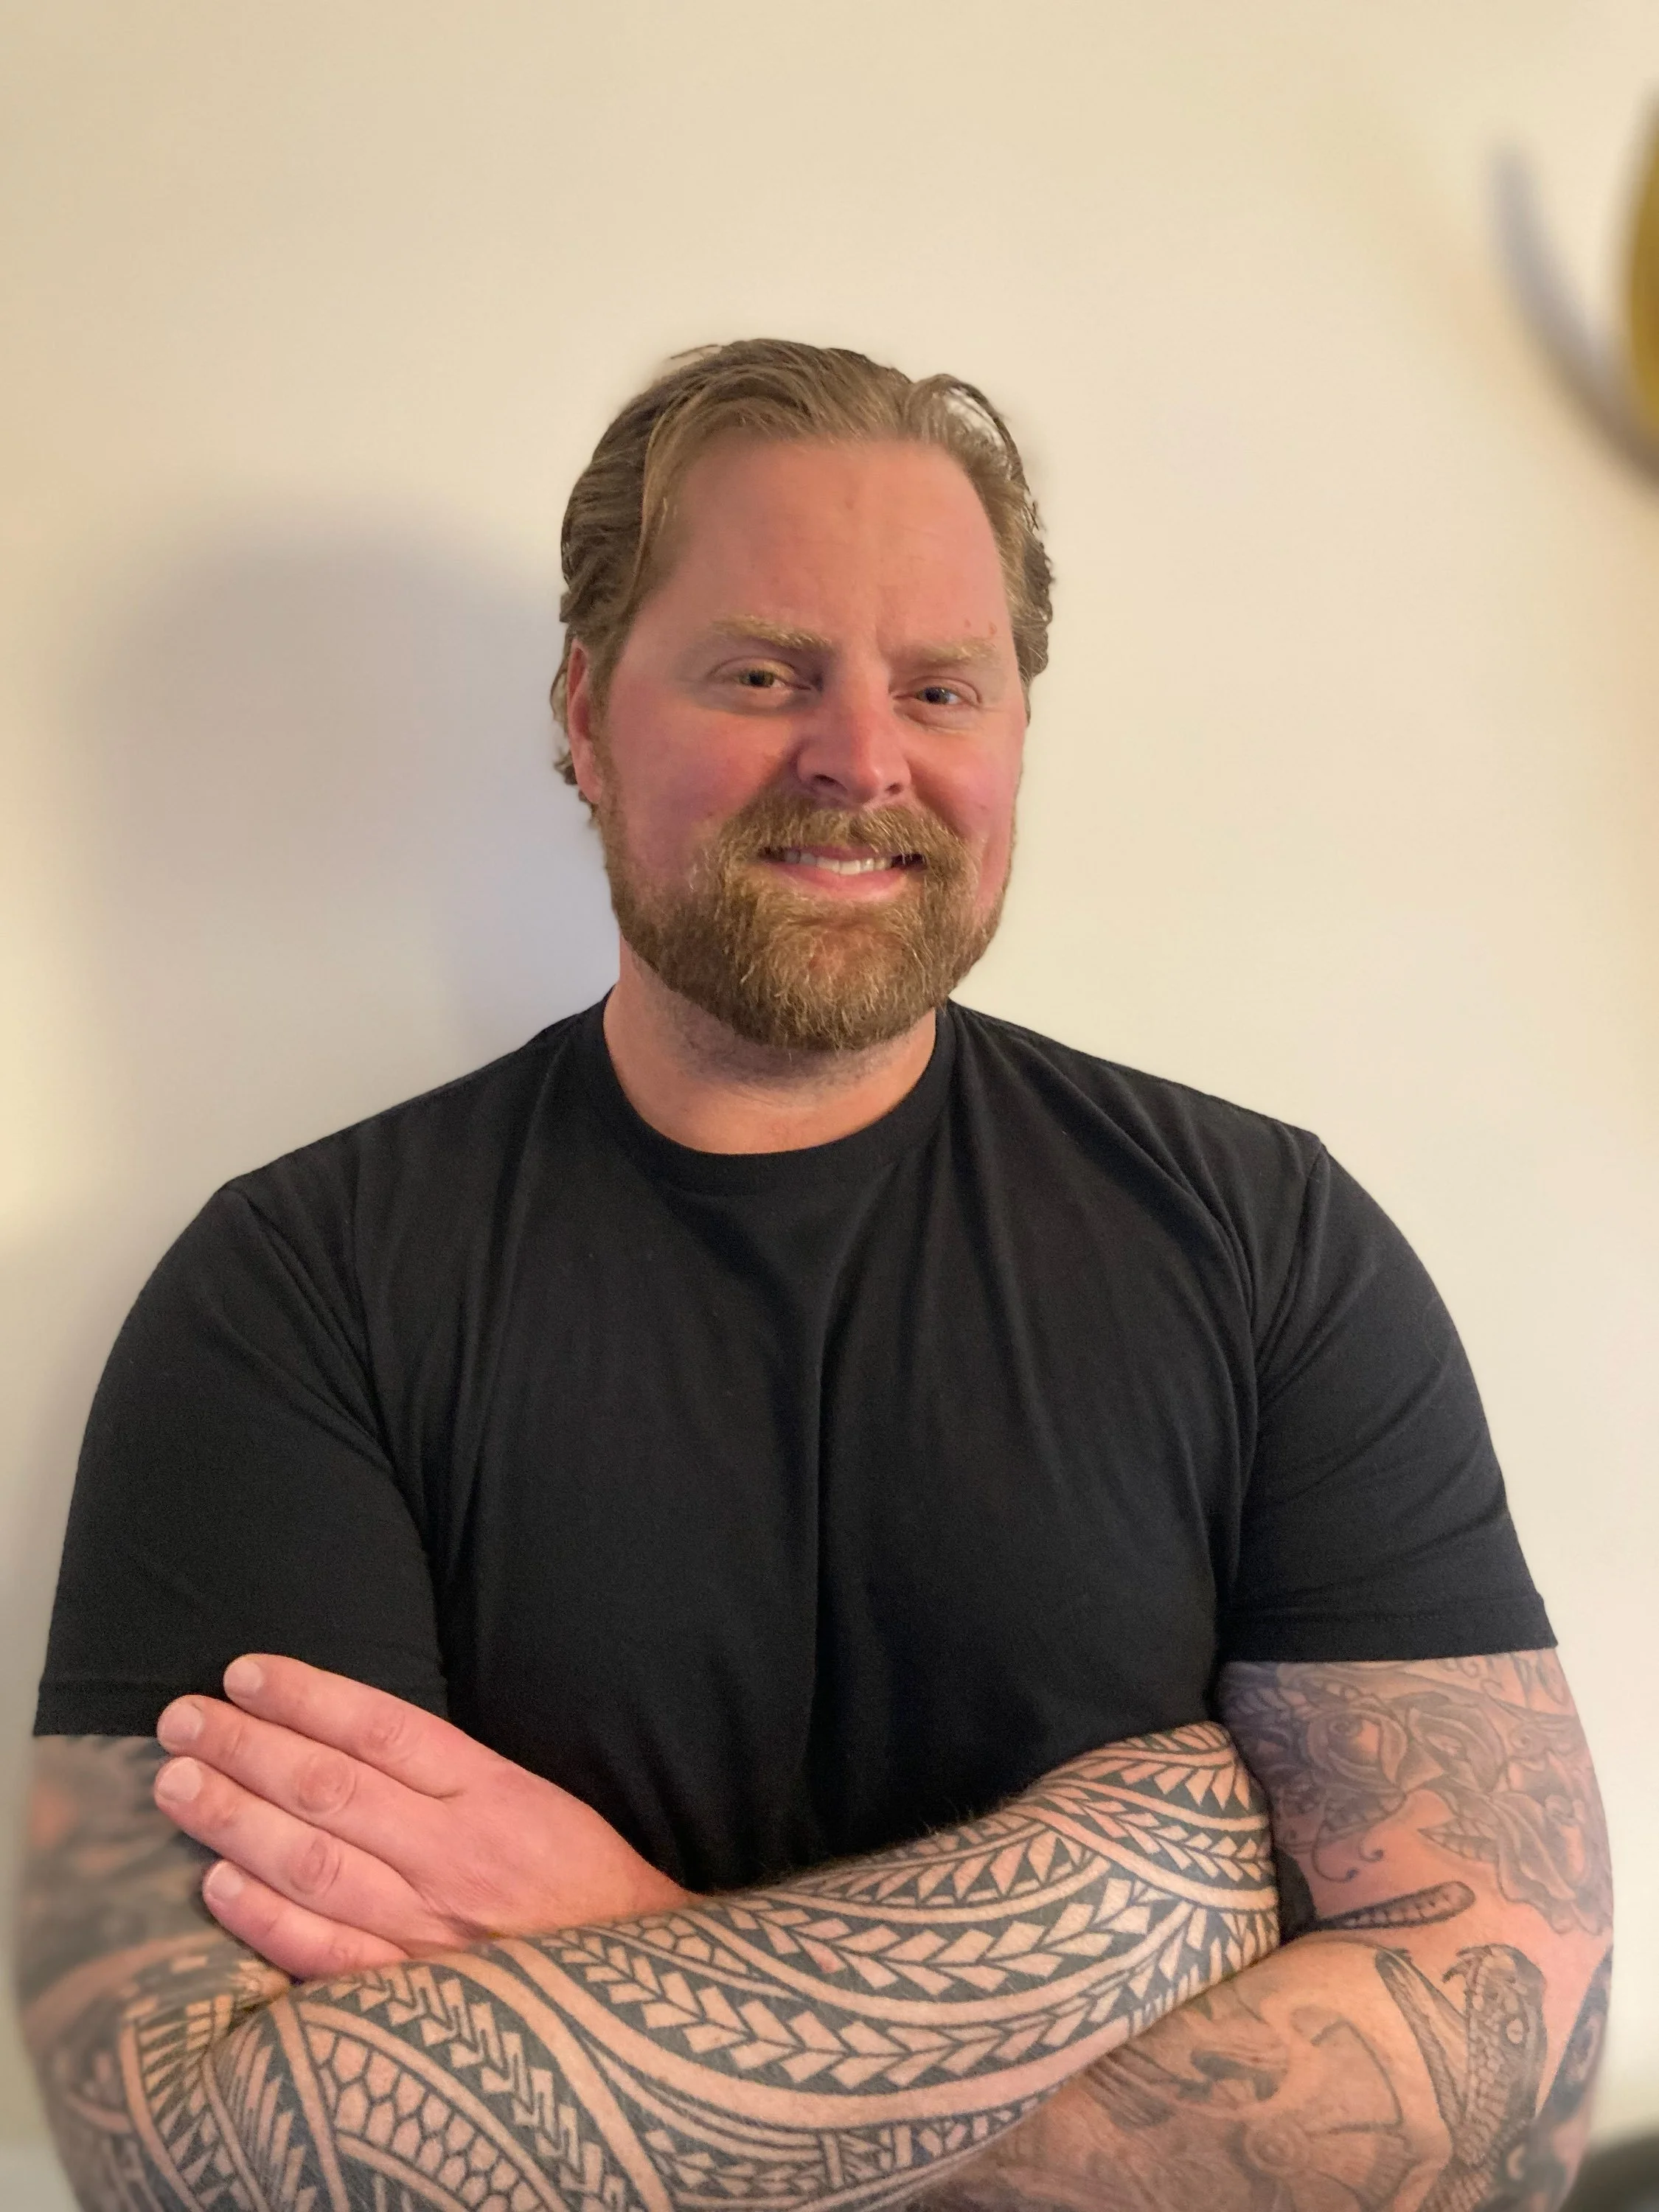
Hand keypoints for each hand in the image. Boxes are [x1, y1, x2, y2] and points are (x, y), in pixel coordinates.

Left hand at [153, 1655, 688, 1979]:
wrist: (641, 1993)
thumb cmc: (578, 1882)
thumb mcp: (532, 1798)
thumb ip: (449, 1772)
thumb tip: (347, 1732)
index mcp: (492, 1794)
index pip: (382, 1729)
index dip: (308, 1696)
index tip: (245, 1673)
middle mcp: (455, 1856)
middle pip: (329, 1789)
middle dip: (245, 1748)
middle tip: (181, 1719)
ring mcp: (429, 1929)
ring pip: (311, 1863)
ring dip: (233, 1819)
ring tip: (178, 1783)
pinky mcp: (411, 1994)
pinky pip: (322, 1953)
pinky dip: (262, 1919)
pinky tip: (214, 1882)